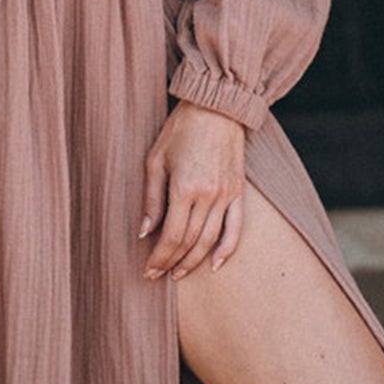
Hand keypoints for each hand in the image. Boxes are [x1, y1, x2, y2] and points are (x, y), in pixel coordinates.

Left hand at [139, 101, 245, 280]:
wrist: (216, 107)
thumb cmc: (180, 129)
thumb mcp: (156, 159)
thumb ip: (151, 198)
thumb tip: (145, 232)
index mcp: (184, 187)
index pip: (171, 236)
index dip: (159, 258)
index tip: (148, 271)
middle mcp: (208, 196)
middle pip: (189, 242)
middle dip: (172, 262)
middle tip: (158, 276)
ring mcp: (226, 195)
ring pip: (210, 240)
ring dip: (194, 261)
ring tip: (179, 273)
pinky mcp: (238, 192)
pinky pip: (236, 228)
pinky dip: (227, 250)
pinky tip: (215, 265)